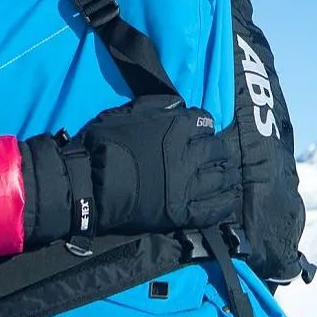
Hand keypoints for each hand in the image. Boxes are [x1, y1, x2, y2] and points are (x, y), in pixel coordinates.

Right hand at [19, 97, 240, 244]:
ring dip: (227, 175)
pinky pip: (213, 209)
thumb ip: (156, 106)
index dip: (204, 126)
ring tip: (227, 177)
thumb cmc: (103, 145)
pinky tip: (227, 200)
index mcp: (176, 128)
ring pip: (221, 178)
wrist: (89, 184)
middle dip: (219, 150)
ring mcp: (187, 185)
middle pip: (218, 150)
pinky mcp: (181, 212)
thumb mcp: (127, 113)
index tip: (202, 132)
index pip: (204, 122)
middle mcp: (188, 154)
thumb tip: (178, 105)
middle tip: (217, 156)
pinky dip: (224, 203)